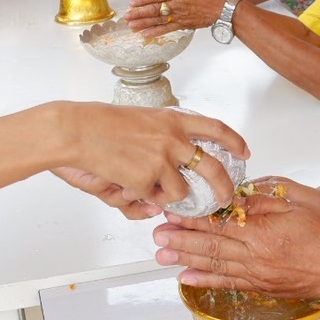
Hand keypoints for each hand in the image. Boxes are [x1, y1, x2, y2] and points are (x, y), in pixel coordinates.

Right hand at [54, 103, 247, 215]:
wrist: (75, 130)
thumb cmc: (98, 125)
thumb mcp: (137, 127)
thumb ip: (157, 153)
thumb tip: (161, 192)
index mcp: (172, 120)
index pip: (214, 128)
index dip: (233, 140)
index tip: (244, 151)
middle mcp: (173, 138)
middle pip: (212, 168)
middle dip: (223, 187)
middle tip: (224, 197)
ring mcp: (163, 159)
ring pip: (179, 192)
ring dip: (162, 195)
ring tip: (136, 182)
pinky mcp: (148, 178)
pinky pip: (150, 199)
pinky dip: (136, 197)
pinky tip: (119, 180)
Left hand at [125, 0, 228, 34]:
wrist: (227, 7)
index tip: (133, 2)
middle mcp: (177, 5)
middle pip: (154, 10)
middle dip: (139, 13)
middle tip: (126, 17)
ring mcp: (180, 16)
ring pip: (158, 21)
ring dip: (143, 24)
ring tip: (131, 26)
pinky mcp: (185, 24)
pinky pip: (167, 29)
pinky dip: (156, 32)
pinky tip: (146, 34)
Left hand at [152, 178, 319, 298]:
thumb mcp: (299, 200)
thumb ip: (265, 197)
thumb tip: (236, 195)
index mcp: (264, 233)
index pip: (218, 224)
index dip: (192, 219)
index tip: (172, 212)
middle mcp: (256, 257)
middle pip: (210, 246)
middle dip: (180, 239)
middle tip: (157, 235)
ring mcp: (257, 274)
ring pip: (214, 265)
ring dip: (185, 260)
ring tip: (162, 256)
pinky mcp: (261, 286)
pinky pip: (227, 282)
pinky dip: (205, 280)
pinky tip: (187, 277)